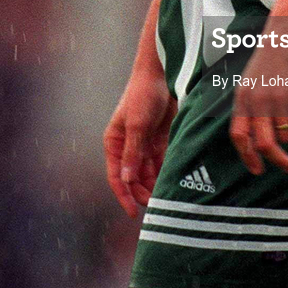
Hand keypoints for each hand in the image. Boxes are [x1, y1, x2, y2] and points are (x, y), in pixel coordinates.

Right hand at [103, 70, 176, 217]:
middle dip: (142, 192)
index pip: (116, 176)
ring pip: (148, 173)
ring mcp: (143, 144)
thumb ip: (132, 154)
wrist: (162, 74)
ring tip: (166, 197)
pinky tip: (173, 181)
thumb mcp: (137, 125)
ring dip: (155, 185)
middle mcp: (127, 146)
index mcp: (114, 143)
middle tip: (157, 205)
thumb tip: (127, 180)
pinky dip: (165, 172)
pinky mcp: (159, 140)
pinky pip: (161, 162)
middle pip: (133, 178)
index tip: (134, 212)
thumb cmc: (142, 95)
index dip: (124, 195)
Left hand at [229, 27, 287, 174]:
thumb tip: (256, 133)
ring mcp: (278, 98)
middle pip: (263, 144)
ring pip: (284, 138)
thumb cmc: (273, 54)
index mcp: (243, 97)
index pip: (239, 136)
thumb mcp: (253, 79)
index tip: (258, 168)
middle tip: (287, 167)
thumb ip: (252, 104)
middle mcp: (258, 100)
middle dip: (276, 161)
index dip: (247, 156)